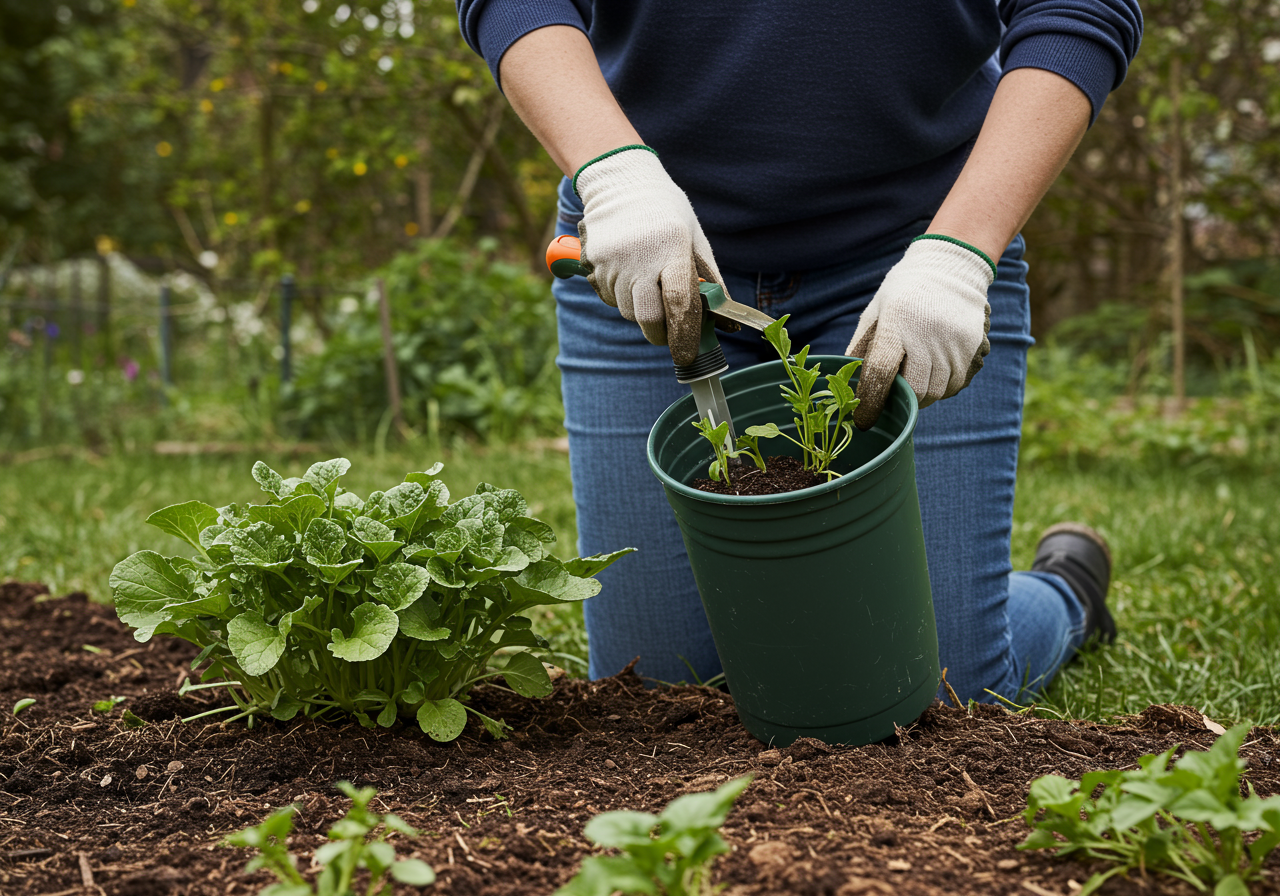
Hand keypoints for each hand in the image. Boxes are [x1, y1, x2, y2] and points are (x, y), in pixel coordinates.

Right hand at [574, 146, 724, 365]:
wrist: (620, 183)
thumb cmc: (666, 212)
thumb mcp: (694, 238)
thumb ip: (710, 279)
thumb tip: (725, 321)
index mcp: (672, 248)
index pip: (679, 302)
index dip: (684, 334)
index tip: (687, 354)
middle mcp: (641, 257)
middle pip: (649, 317)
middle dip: (660, 333)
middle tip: (667, 332)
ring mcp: (614, 261)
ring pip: (628, 311)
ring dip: (641, 311)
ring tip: (647, 283)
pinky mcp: (594, 263)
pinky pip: (609, 297)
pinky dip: (621, 296)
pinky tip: (628, 273)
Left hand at [846, 237, 993, 429]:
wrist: (950, 267)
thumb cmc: (903, 293)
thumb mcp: (876, 312)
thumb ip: (862, 347)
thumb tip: (847, 383)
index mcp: (895, 324)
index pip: (881, 371)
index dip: (871, 401)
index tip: (864, 421)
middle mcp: (926, 334)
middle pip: (914, 388)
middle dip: (902, 400)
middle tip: (895, 396)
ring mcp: (952, 341)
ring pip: (936, 391)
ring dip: (922, 396)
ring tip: (915, 383)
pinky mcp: (971, 345)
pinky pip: (955, 384)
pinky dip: (941, 388)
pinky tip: (933, 375)